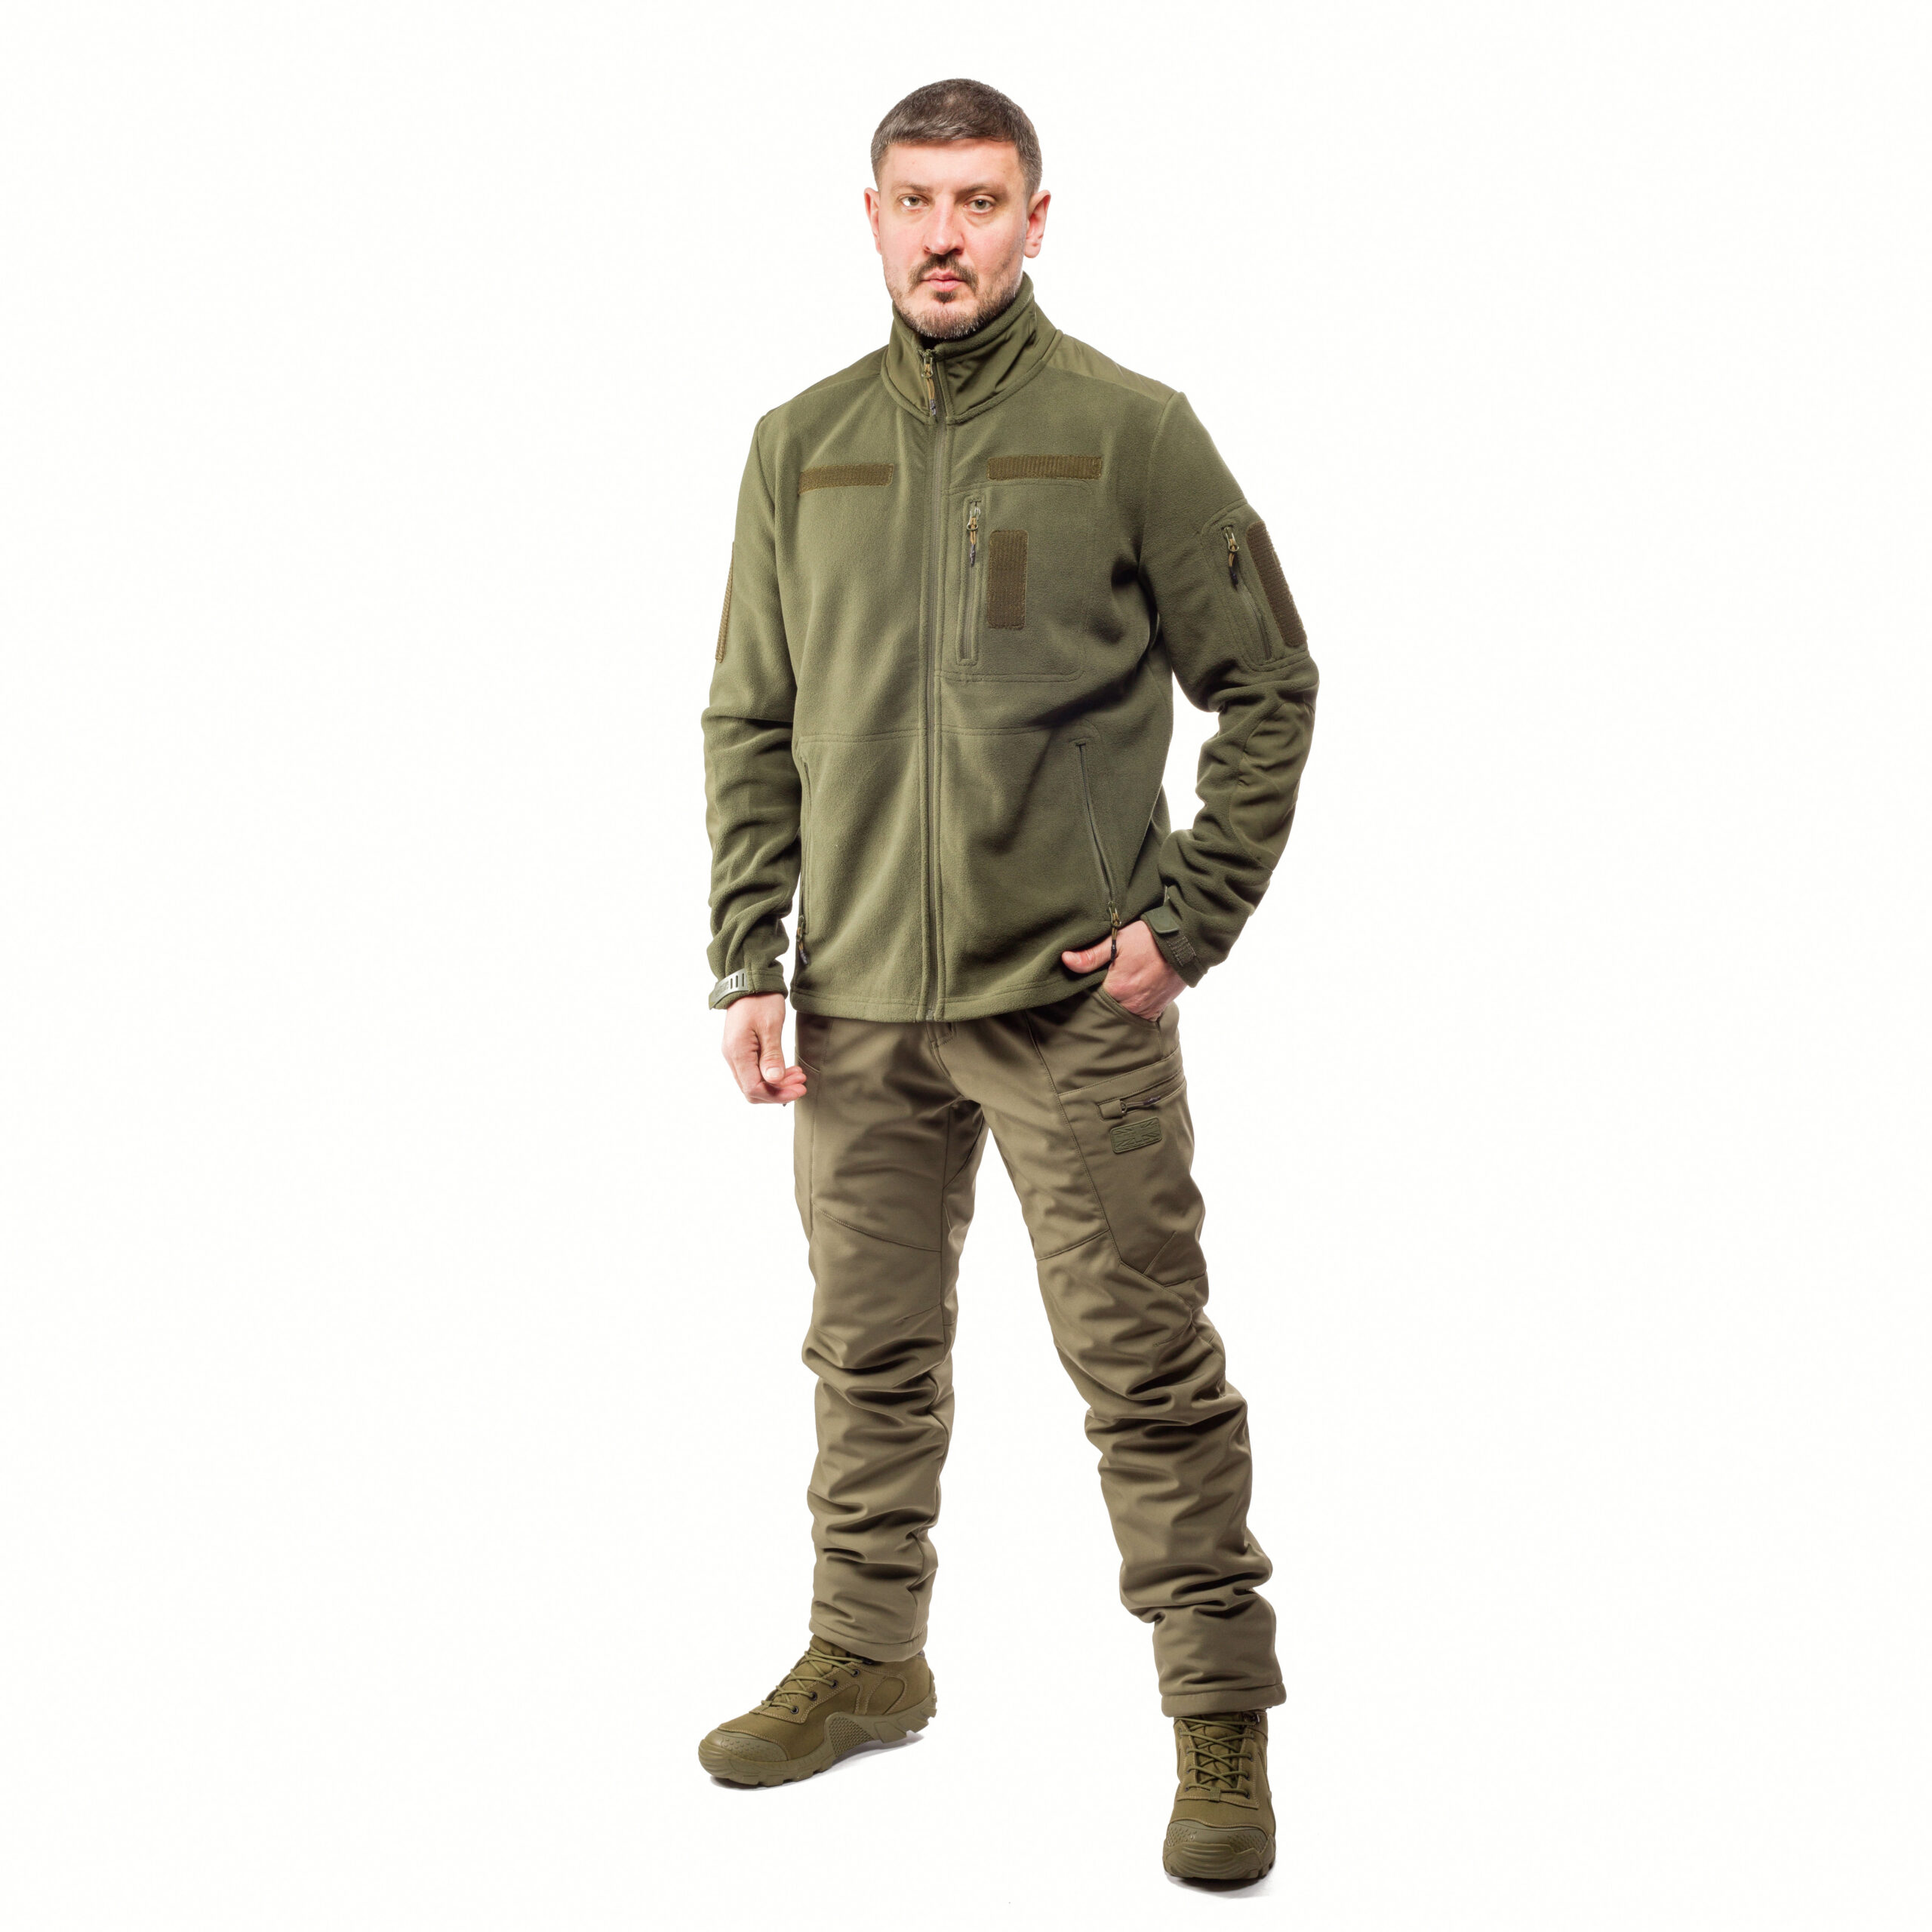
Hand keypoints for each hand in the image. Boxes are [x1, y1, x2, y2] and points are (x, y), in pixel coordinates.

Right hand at [721, 992, 806, 1103]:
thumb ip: (772, 1055)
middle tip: (801, 1084)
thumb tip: (774, 1080)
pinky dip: (771, 1075)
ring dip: (776, 1084)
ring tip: (798, 1076)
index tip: (798, 1089)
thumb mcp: (770, 1026)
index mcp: (738, 1052)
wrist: (750, 981)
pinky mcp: (741, 1050)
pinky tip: (787, 1070)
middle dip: (778, 1091)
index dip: (777, 1094)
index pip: (754, 1088)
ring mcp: (735, 1054)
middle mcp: (733, 1057)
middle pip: (752, 1089)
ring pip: (753, 1082)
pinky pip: (754, 1071)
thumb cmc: (760, 999)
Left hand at [1060, 919, 1185, 1021]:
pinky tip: (1129, 997)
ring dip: (1116, 1006)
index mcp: (1117, 989)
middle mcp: (1130, 1004)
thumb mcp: (1117, 940)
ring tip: (1114, 991)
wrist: (1186, 941)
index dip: (1085, 991)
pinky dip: (1132, 1009)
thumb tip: (1065, 960)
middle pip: (1106, 1008)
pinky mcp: (1157, 1008)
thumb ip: (1090, 956)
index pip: (1090, 998)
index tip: (1084, 983)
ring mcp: (1145, 1008)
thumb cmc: (1150, 938)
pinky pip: (1139, 1016)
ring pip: (1122, 1013)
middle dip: (1100, 1000)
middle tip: (1098, 987)